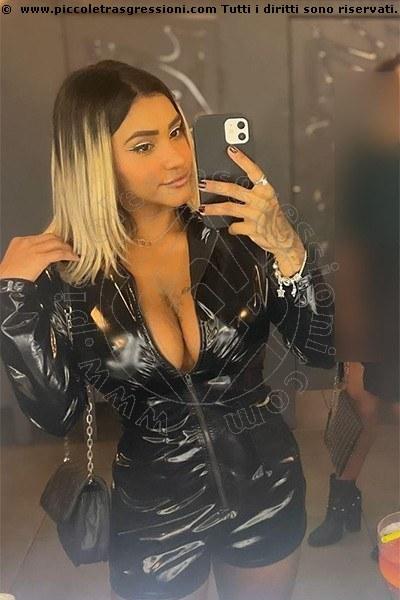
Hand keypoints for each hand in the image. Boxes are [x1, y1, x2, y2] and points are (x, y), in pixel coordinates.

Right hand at [0, 233, 79, 281]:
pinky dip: (69, 255)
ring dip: (68, 248)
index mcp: (20, 241)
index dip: (54, 240)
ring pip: (57, 243)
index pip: (42, 236)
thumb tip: (38, 258)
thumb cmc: (9, 276)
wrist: (6, 283)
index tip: (60, 245)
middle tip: (69, 247)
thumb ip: (27, 255)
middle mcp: (28, 242)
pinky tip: (74, 258)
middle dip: (62, 242)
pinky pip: (59, 253)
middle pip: (51, 236)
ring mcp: (35, 249)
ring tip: (73, 253)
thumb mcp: (16, 259)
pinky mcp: (41, 258)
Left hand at [197, 145, 305, 276]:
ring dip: (214, 208)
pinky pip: (235, 226)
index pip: (254, 171)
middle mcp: (261, 200)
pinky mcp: (252, 228)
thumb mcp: (267, 199)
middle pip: (234, 190)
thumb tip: (231, 184)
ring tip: (202, 208)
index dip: (243, 160)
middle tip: (202, 184)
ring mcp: (256, 215)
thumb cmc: (272, 216)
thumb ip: (253, 191)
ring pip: (230, 208)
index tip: (231, 150)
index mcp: (266, 190)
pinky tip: (230, 227)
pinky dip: (231, 228)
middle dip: (216, 186)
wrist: (283, 237)